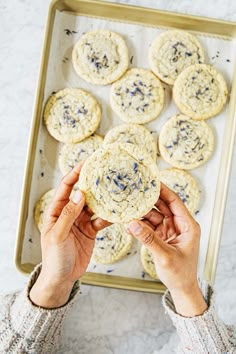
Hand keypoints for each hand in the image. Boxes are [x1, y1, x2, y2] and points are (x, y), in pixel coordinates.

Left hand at [30, 162, 108, 307]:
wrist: (62, 278)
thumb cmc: (54, 258)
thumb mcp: (58, 235)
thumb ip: (69, 214)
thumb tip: (80, 193)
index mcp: (56, 211)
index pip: (66, 188)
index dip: (75, 174)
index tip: (87, 163)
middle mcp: (69, 213)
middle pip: (82, 194)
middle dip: (93, 184)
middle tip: (106, 173)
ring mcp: (80, 221)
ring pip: (94, 206)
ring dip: (103, 200)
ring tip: (115, 190)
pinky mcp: (90, 230)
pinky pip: (101, 220)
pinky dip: (108, 217)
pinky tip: (117, 213)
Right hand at [128, 183, 206, 316]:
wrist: (181, 288)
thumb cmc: (180, 273)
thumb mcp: (165, 255)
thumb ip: (148, 239)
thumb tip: (132, 223)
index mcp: (188, 225)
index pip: (174, 201)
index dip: (163, 190)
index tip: (151, 181)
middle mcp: (179, 224)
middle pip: (162, 205)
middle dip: (148, 199)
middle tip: (134, 191)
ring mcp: (169, 230)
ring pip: (153, 215)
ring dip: (141, 213)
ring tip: (127, 208)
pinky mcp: (161, 236)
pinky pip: (148, 226)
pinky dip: (139, 225)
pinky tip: (129, 224)